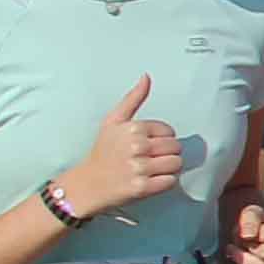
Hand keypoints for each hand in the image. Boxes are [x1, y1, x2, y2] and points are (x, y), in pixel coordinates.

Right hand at [60, 74, 186, 222]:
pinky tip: (148, 181)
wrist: (87, 184)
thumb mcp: (113, 121)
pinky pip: (170, 181)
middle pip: (175, 148)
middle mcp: (137, 146)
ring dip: (167, 168)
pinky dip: (163, 182)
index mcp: (133, 128)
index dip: (160, 139)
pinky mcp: (142, 187)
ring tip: (149, 170)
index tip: (144, 146)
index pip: (169, 132)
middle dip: (165, 154)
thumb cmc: (103, 151)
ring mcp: (139, 168)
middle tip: (147, 159)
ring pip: (176, 164)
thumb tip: (147, 76)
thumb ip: (133, 99)